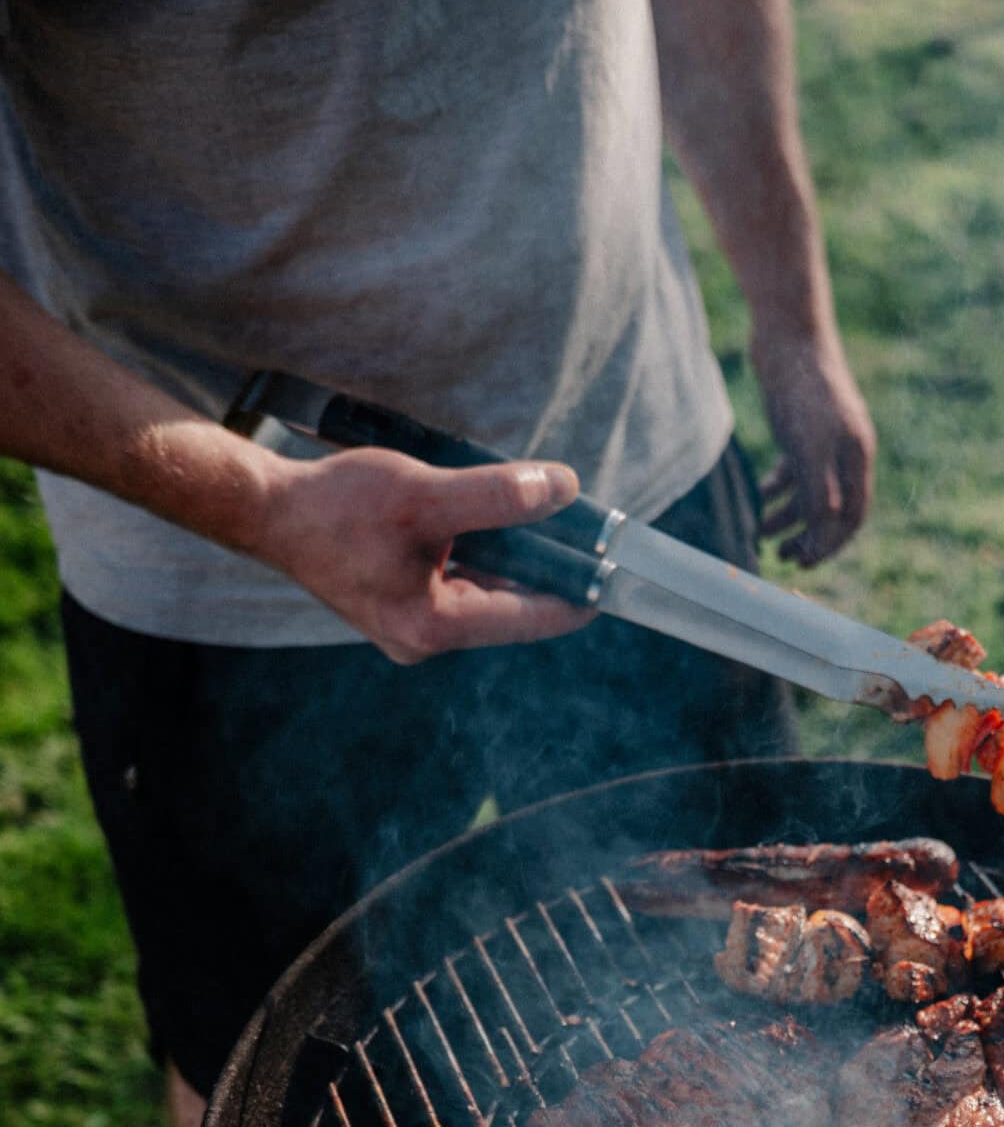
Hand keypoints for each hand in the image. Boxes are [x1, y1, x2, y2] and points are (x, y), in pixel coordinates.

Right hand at [258, 448, 585, 664]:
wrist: (265, 508)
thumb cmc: (335, 506)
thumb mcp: (426, 497)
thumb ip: (497, 496)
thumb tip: (564, 490)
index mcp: (435, 628)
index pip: (531, 618)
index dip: (578, 592)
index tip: (616, 568)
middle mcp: (426, 636)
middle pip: (511, 601)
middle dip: (542, 560)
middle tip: (580, 521)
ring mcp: (412, 621)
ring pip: (486, 585)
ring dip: (509, 548)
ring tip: (531, 506)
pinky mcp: (400, 598)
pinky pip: (458, 575)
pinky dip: (478, 546)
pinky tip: (486, 512)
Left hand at [752, 325, 875, 567]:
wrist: (788, 331)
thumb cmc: (802, 387)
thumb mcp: (809, 444)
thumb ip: (820, 488)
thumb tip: (827, 531)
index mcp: (858, 456)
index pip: (853, 515)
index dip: (831, 544)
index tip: (804, 563)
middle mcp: (845, 451)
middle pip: (833, 508)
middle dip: (809, 537)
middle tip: (782, 557)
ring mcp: (823, 440)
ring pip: (810, 492)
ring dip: (787, 516)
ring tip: (760, 533)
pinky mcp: (800, 427)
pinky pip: (793, 470)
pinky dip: (776, 488)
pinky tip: (758, 497)